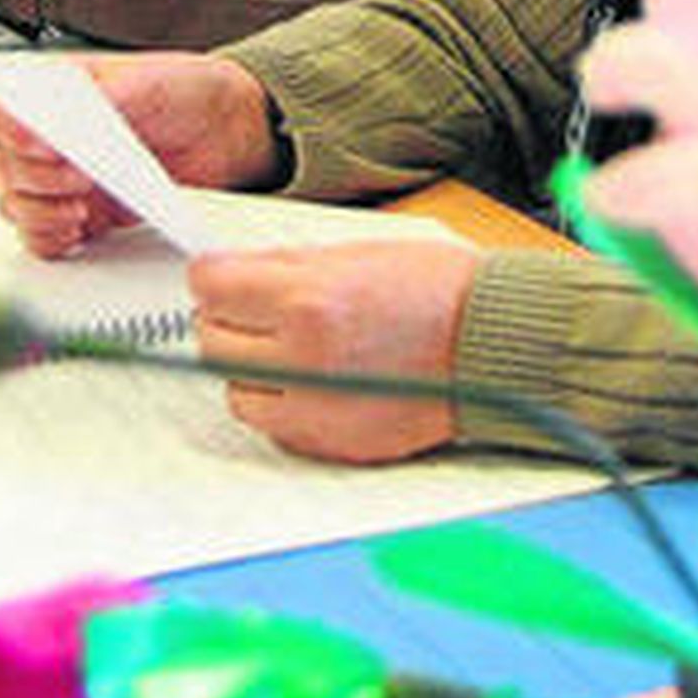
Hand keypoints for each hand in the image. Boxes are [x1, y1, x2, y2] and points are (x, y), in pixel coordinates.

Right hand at [0, 54, 277, 256]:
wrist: (229, 129)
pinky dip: (50, 238)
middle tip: (78, 179)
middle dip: (37, 179)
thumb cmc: (188, 92)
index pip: (10, 115)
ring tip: (79, 209)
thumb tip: (72, 124)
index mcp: (60, 96)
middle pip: (9, 166)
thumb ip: (109, 99)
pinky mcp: (86, 214)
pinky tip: (76, 229)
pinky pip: (44, 236)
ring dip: (40, 212)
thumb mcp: (152, 82)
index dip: (16, 134)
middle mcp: (55, 139)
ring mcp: (68, 179)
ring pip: (18, 204)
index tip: (43, 146)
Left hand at [191, 241, 480, 461]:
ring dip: (250, 365)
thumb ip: (282, 265)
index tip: (224, 277)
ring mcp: (314, 409)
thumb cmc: (434, 289)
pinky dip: (280, 401)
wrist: (488, 344)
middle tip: (256, 307)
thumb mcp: (350, 253)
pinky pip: (272, 425)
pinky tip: (313, 377)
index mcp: (306, 301)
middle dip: (229, 318)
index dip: (216, 277)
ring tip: (290, 345)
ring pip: (234, 389)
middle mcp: (301, 359)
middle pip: (211, 339)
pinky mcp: (329, 443)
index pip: (209, 287)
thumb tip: (230, 272)